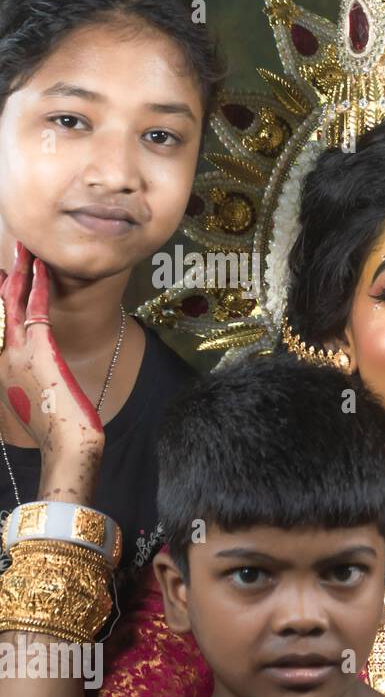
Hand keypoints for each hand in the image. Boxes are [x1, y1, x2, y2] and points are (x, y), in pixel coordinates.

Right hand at [0, 243, 103, 499]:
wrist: (65, 447)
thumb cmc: (57, 429)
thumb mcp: (37, 401)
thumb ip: (30, 380)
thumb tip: (37, 373)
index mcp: (2, 367)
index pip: (0, 323)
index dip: (3, 298)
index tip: (6, 277)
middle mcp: (4, 356)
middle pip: (1, 307)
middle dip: (7, 277)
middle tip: (13, 250)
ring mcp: (19, 353)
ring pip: (15, 303)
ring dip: (20, 274)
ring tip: (25, 249)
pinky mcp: (41, 353)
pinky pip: (38, 311)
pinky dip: (39, 288)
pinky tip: (41, 268)